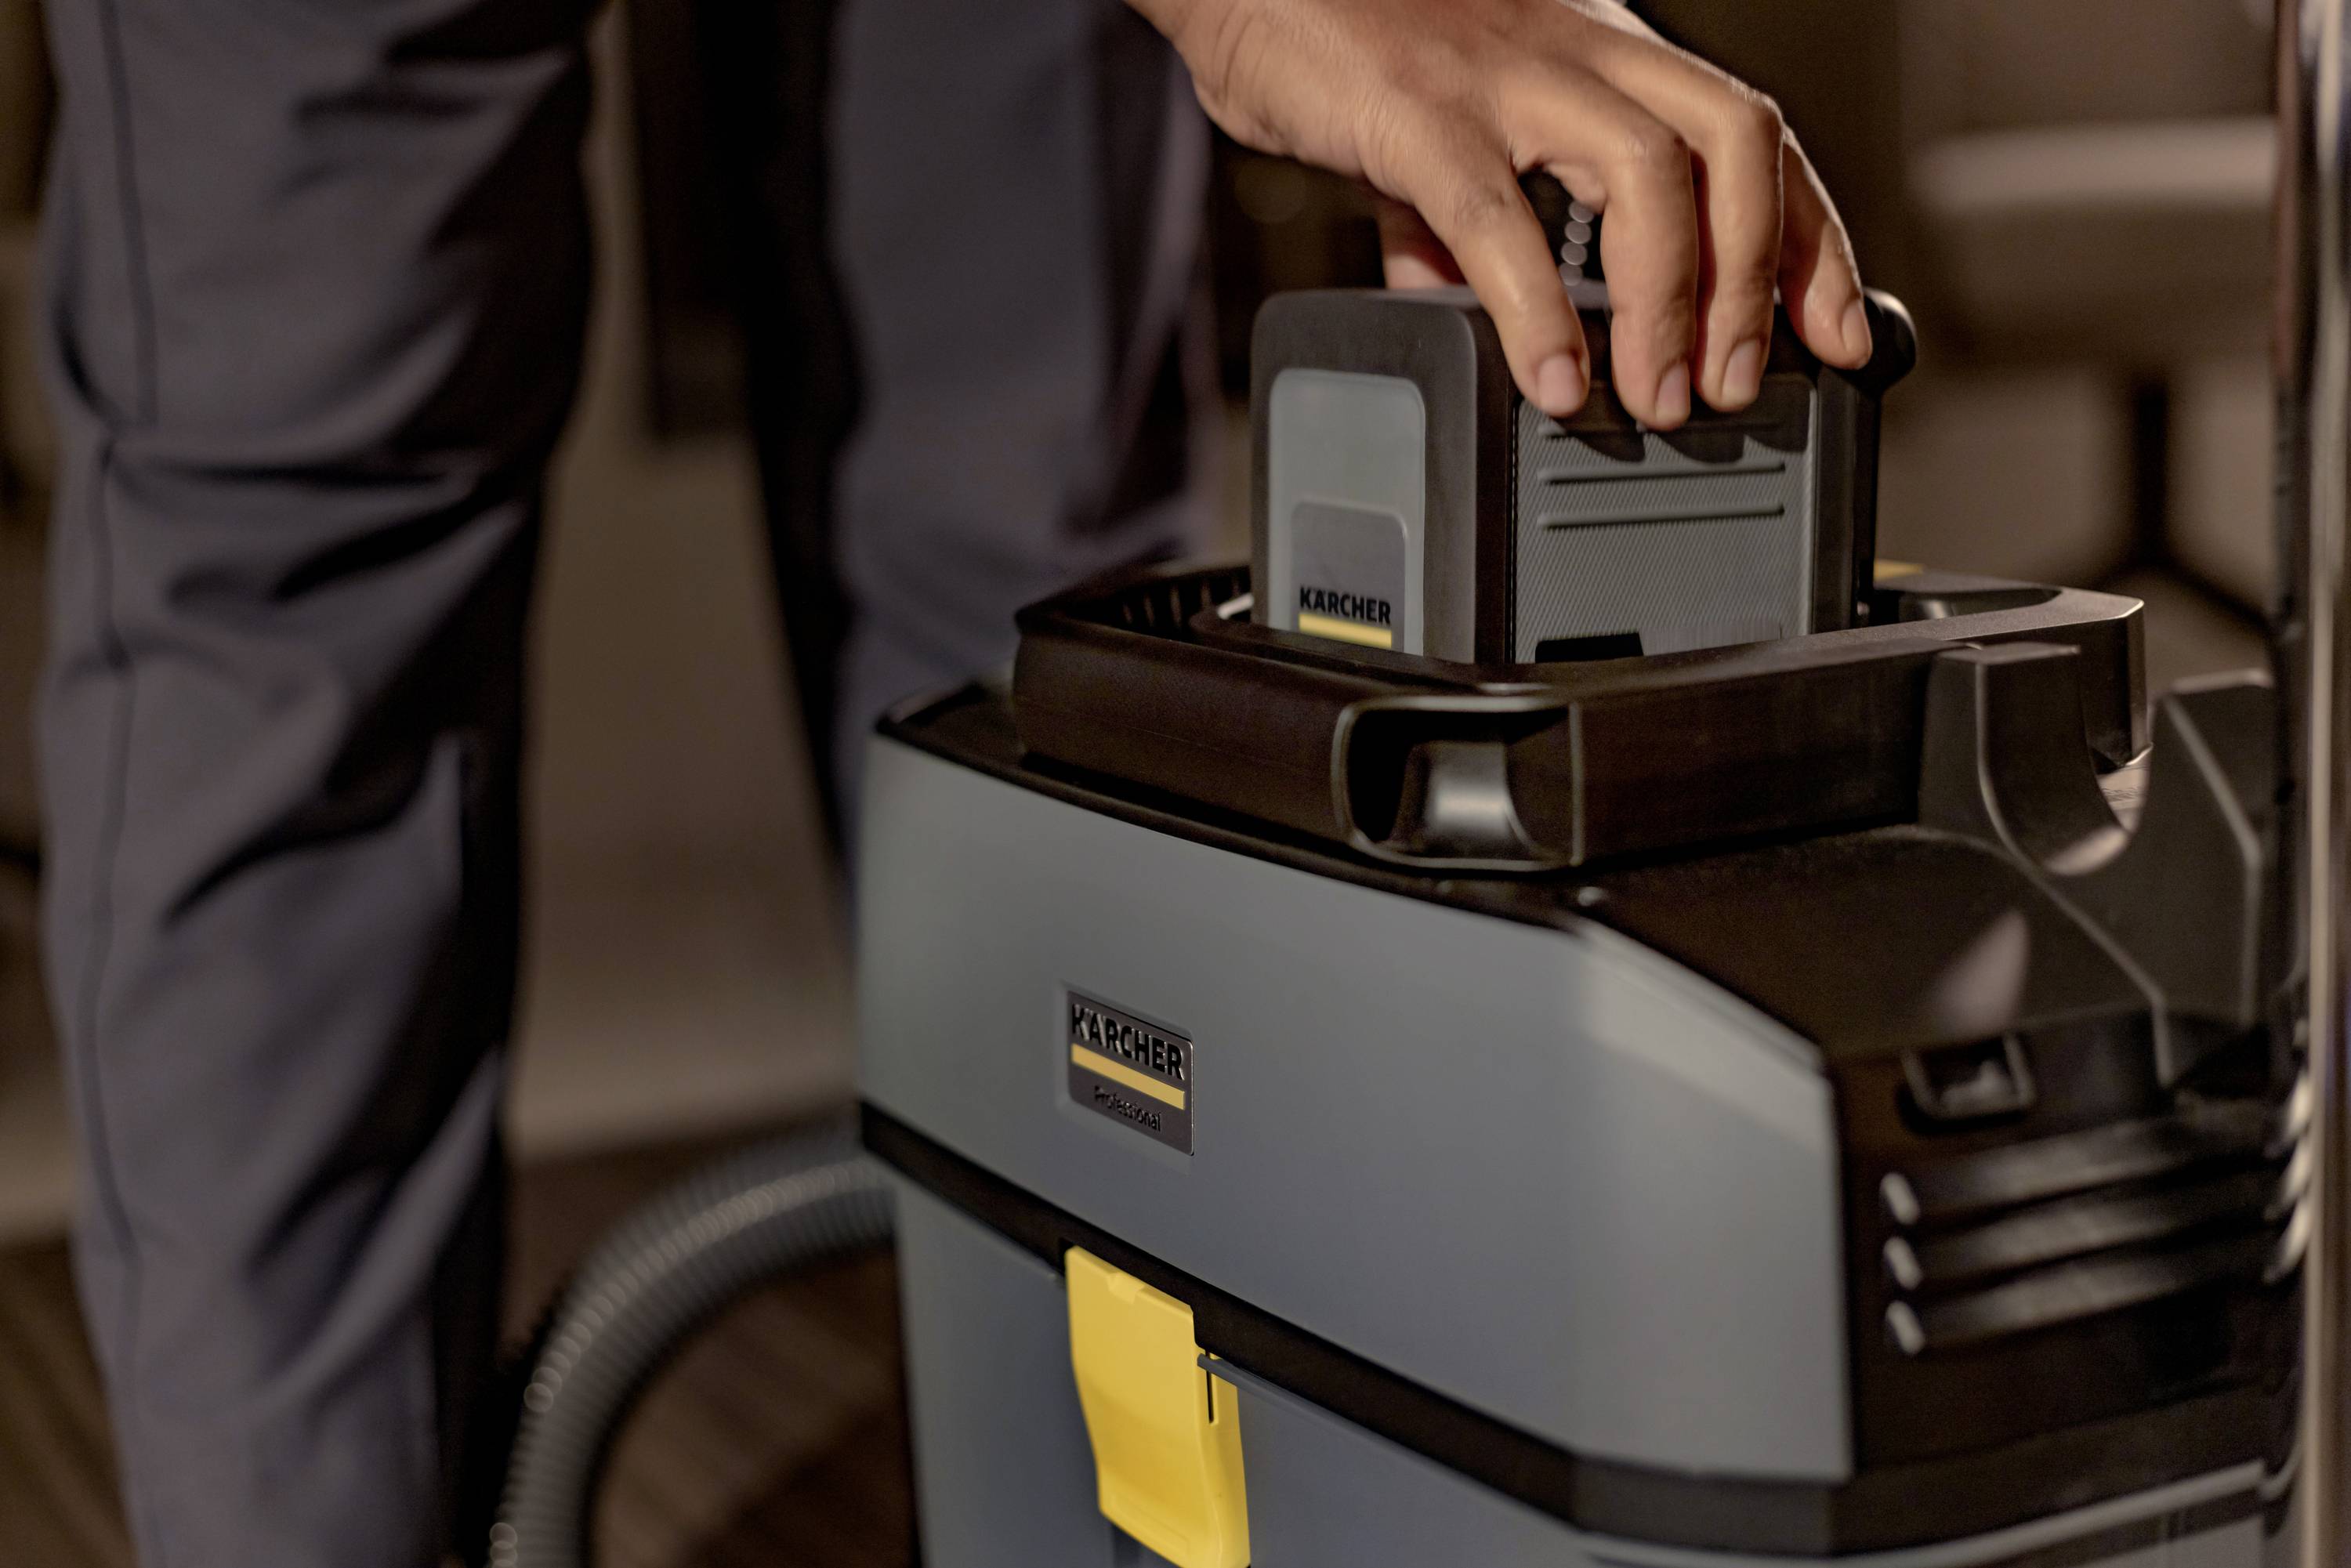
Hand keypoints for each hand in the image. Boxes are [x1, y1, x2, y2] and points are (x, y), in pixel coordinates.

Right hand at [1133, 0, 1871, 427]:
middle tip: (1739, 385)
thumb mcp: (1438, 143)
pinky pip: (1504, 223)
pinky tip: (1553, 386)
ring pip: (1650, 175)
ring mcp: (1504, 77)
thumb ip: (1474, 238)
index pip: (1749, 135)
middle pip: (1736, 140)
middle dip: (1759, 277)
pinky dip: (1541, 318)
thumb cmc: (1336, 42)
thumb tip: (1494, 331)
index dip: (1810, 241)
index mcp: (1597, 53)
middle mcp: (1577, 49)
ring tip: (1659, 401)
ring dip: (1674, 303)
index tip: (1838, 335)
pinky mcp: (1421, 116)